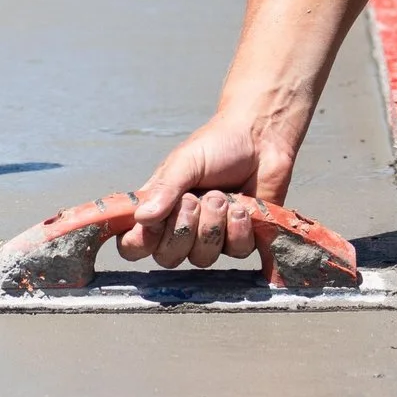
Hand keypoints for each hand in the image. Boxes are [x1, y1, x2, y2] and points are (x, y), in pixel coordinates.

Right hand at [121, 106, 298, 264]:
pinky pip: (235, 251)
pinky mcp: (241, 239)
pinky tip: (242, 207)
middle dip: (183, 230)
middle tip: (195, 200)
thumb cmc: (216, 146)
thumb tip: (142, 218)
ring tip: (222, 197)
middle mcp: (182, 228)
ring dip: (213, 225)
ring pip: (202, 257)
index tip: (152, 225)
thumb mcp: (184, 162)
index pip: (134, 245)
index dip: (140, 243)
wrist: (261, 138)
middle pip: (168, 258)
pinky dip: (238, 228)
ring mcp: (212, 237)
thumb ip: (164, 190)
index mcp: (159, 210)